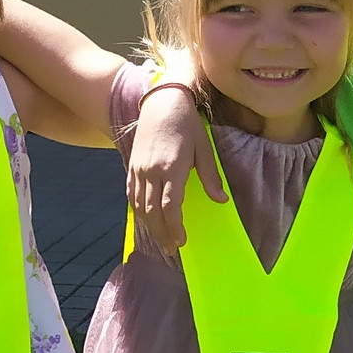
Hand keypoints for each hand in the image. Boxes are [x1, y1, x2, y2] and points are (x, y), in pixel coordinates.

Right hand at [126, 86, 219, 255]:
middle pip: (153, 211)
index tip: (181, 241)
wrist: (162, 102)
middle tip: (171, 249)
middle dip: (162, 233)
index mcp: (172, 167)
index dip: (175, 227)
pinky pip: (131, 194)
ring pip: (140, 206)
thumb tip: (221, 200)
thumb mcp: (204, 148)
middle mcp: (152, 170)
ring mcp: (139, 168)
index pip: (170, 206)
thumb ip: (211, 177)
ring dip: (150, 225)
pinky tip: (147, 219)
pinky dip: (138, 210)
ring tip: (161, 240)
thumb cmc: (187, 124)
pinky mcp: (132, 165)